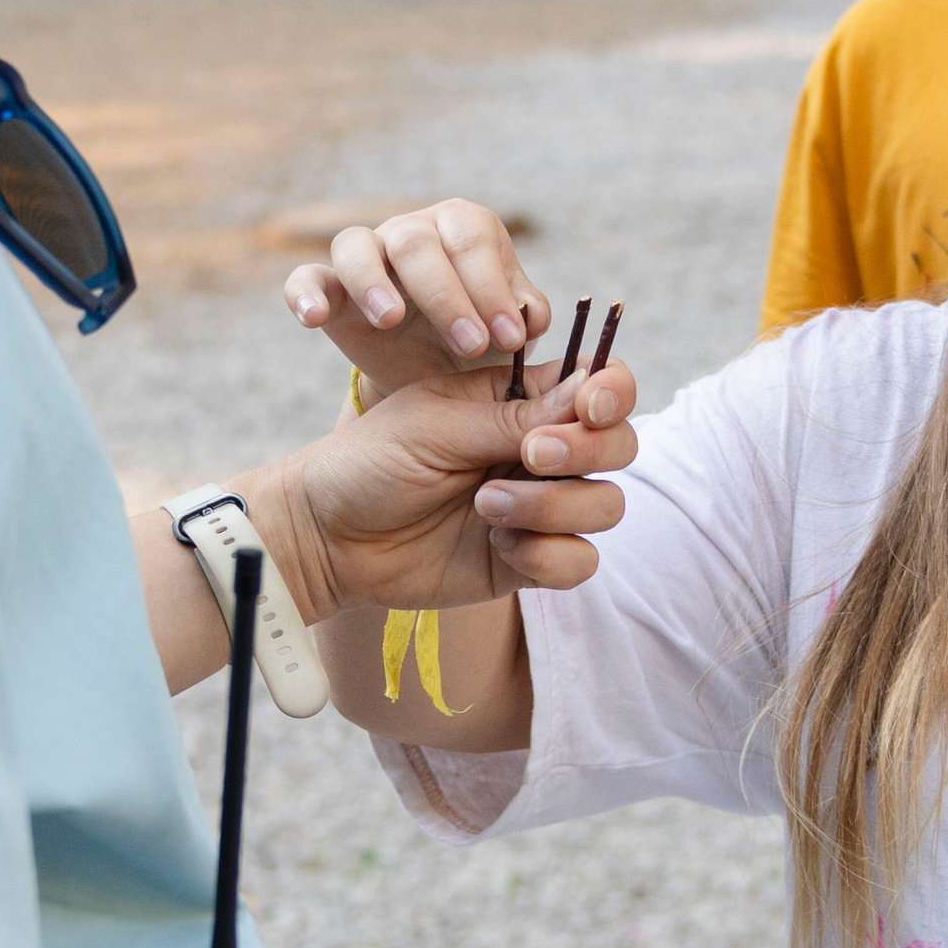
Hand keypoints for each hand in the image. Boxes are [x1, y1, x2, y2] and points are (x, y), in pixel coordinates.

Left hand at [271, 359, 635, 622]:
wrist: (329, 537)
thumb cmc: (369, 463)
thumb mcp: (435, 424)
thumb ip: (512, 416)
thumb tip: (585, 393)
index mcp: (520, 401)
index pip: (599, 386)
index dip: (612, 392)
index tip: (588, 407)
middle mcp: (540, 452)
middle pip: (619, 445)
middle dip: (586, 451)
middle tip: (529, 456)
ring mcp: (538, 508)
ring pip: (605, 505)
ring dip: (554, 506)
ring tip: (486, 507)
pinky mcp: (529, 562)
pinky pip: (579, 562)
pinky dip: (547, 555)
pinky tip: (496, 546)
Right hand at [283, 199, 545, 395]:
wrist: (434, 373)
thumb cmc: (480, 337)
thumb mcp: (509, 330)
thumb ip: (525, 316)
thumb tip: (530, 315)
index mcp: (464, 227)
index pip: (473, 241)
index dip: (492, 288)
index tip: (509, 338)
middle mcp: (412, 229)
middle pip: (417, 242)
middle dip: (446, 296)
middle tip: (471, 346)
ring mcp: (366, 253)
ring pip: (356, 246)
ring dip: (373, 283)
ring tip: (390, 321)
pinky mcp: (329, 286)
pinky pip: (306, 277)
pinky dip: (304, 293)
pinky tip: (313, 319)